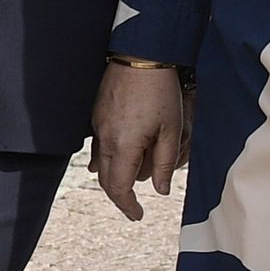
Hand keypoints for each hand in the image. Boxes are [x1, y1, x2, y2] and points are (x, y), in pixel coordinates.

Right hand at [91, 59, 189, 220]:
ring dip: (113, 178)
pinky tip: (108, 161)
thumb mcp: (172, 129)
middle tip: (132, 206)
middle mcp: (105, 139)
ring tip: (126, 186)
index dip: (127, 206)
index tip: (137, 215)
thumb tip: (160, 190)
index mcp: (124, 146)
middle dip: (119, 196)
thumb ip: (165, 162)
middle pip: (106, 180)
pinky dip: (105, 160)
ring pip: (101, 163)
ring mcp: (98, 126)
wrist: (140, 55)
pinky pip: (97, 146)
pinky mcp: (97, 115)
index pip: (119, 188)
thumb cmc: (160, 91)